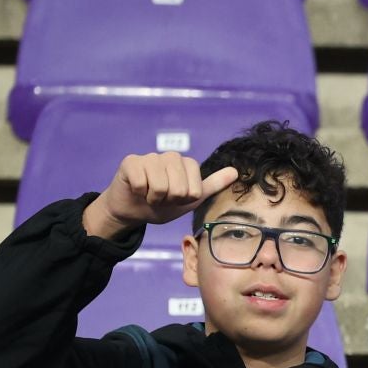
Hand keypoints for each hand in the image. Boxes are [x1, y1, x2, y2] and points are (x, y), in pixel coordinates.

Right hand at [84, 153, 239, 239]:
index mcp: (188, 164)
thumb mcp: (191, 199)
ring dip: (153, 198)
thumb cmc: (163, 205)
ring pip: (160, 187)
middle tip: (160, 198)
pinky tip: (136, 189)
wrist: (133, 211)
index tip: (175, 199)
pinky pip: (140, 184)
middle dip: (168, 201)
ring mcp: (150, 156)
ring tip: (148, 194)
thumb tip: (235, 172)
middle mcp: (171, 156)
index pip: (194, 191)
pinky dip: (138, 193)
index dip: (183, 202)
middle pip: (178, 189)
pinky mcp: (131, 161)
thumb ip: (213, 185)